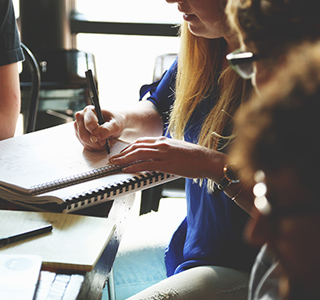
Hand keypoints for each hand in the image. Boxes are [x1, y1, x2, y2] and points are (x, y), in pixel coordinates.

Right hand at [74, 105, 124, 150]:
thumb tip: (95, 137)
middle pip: (83, 135)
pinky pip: (84, 144)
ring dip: (95, 145)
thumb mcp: (116, 125)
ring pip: (83, 141)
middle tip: (105, 143)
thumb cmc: (115, 121)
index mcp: (89, 110)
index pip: (89, 125)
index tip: (105, 140)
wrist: (114, 123)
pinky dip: (93, 147)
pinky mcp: (79, 133)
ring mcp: (78, 125)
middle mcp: (81, 116)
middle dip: (95, 142)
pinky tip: (100, 143)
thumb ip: (107, 130)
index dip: (97, 134)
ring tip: (104, 142)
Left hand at [109, 136, 225, 179]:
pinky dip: (134, 167)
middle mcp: (161, 144)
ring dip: (124, 159)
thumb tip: (156, 155)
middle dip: (122, 153)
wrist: (207, 160)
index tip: (121, 152)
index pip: (141, 141)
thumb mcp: (177, 148)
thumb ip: (165, 150)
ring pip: (138, 154)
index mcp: (163, 140)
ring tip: (115, 164)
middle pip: (136, 146)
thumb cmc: (194, 156)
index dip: (128, 147)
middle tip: (113, 159)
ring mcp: (163, 153)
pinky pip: (146, 165)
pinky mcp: (166, 164)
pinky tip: (127, 170)